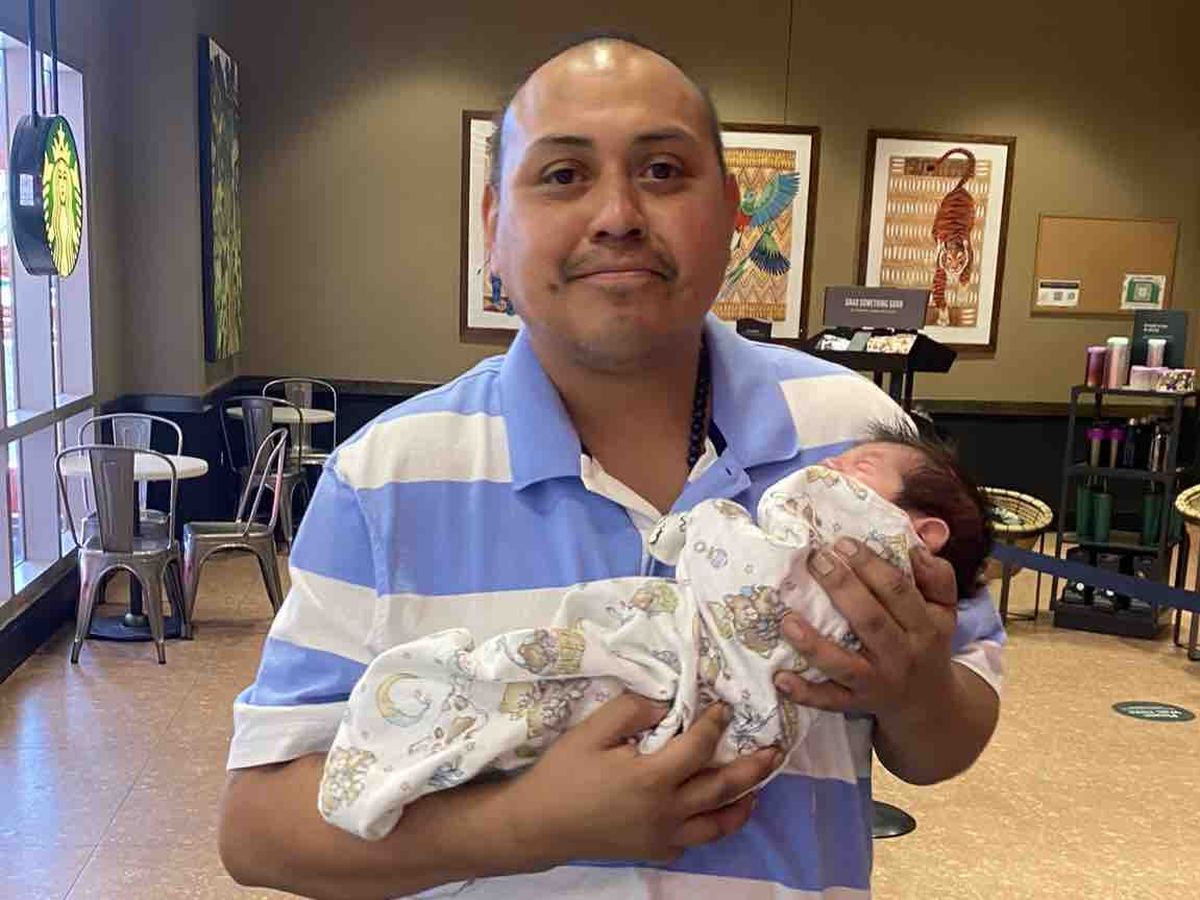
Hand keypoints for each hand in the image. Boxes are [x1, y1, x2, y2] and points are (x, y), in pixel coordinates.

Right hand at [502, 693, 781, 863]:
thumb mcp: (591, 732)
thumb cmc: (563, 774)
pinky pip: (692, 842)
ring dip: (741, 806)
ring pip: (717, 826)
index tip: (725, 707)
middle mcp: (666, 813)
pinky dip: (708, 826)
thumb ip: (632, 711)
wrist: (538, 825)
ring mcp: (662, 837)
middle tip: (774, 751)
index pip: (700, 747)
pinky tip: (709, 812)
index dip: (716, 723)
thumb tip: (666, 703)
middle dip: (753, 768)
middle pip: (722, 789)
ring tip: (756, 789)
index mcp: (652, 779)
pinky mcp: (653, 851)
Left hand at [773, 539, 957, 720]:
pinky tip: (780, 678)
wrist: (929, 705)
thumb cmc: (927, 642)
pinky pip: (828, 700)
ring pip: (844, 664)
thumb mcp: (944, 610)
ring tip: (786, 619)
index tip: (842, 543)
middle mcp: (901, 655)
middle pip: (870, 621)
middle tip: (815, 560)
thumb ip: (937, 576)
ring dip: (813, 644)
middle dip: (841, 588)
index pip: (898, 591)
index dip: (871, 565)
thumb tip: (916, 548)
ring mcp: (876, 682)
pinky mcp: (855, 703)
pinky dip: (804, 692)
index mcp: (925, 627)